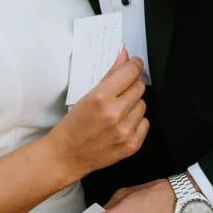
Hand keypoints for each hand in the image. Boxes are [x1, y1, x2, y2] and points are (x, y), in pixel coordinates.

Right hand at [48, 51, 148, 185]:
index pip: (130, 72)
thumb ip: (109, 75)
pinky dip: (136, 121)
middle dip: (131, 86)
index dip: (134, 65)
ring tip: (118, 111)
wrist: (67, 156)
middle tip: (120, 92)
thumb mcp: (86, 95)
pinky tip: (122, 124)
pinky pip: (145, 123)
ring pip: (143, 105)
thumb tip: (125, 56)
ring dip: (134, 104)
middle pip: (139, 87)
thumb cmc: (72, 125)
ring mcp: (125, 131)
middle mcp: (115, 114)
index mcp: (101, 98)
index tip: (134, 64)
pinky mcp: (131, 145)